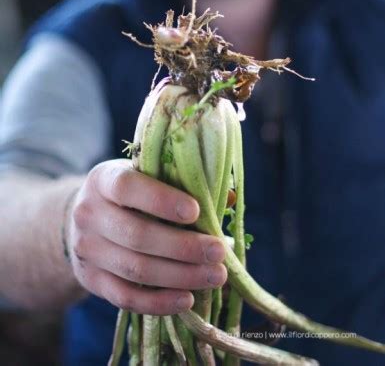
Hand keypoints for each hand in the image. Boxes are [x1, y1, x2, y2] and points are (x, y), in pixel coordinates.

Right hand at [67, 159, 226, 314]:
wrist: (87, 219)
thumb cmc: (130, 194)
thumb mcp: (148, 178)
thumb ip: (183, 183)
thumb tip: (226, 198)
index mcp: (103, 179)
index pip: (128, 187)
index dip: (161, 200)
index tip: (196, 212)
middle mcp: (88, 213)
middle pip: (136, 235)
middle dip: (183, 247)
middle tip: (218, 252)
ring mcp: (85, 249)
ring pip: (135, 269)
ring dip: (179, 276)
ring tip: (215, 276)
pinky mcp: (89, 279)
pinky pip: (125, 297)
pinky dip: (158, 302)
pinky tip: (187, 299)